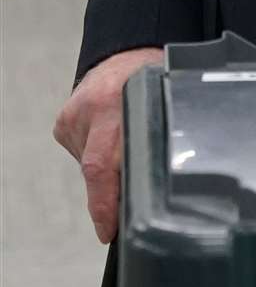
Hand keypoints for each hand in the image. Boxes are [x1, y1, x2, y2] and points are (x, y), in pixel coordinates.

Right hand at [53, 47, 163, 242]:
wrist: (127, 56)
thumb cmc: (153, 82)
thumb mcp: (162, 106)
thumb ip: (154, 139)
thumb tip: (152, 192)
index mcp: (118, 104)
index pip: (102, 166)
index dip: (104, 204)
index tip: (107, 230)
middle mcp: (91, 110)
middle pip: (97, 170)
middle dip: (111, 193)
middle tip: (128, 202)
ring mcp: (73, 117)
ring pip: (90, 165)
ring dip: (109, 168)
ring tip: (128, 144)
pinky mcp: (63, 124)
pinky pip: (82, 154)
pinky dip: (99, 155)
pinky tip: (112, 138)